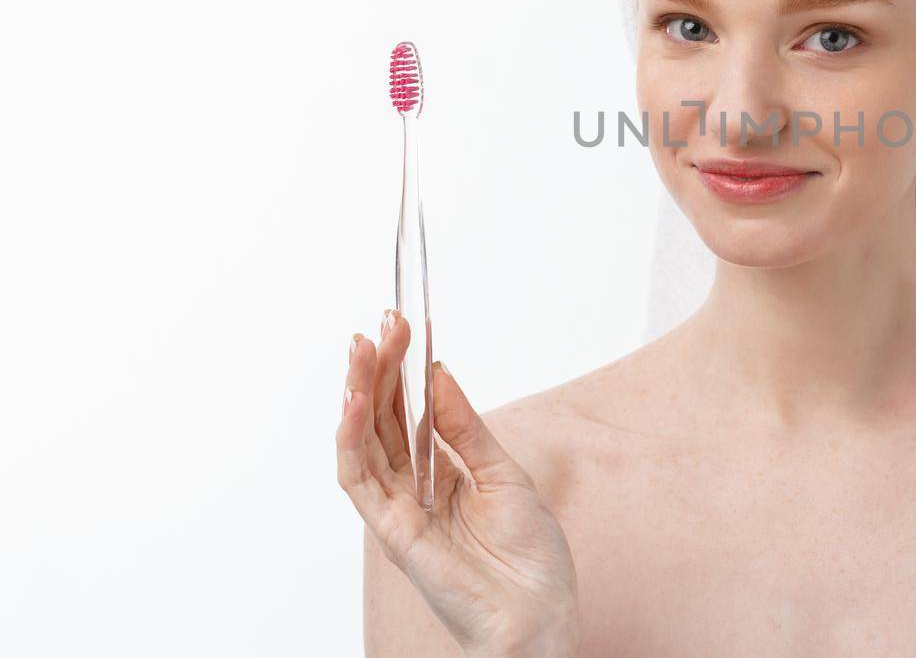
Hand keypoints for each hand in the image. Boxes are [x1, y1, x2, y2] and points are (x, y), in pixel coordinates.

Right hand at [337, 312, 578, 655]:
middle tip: (379, 323)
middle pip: (382, 421)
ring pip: (361, 443)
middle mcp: (411, 492)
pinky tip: (354, 401)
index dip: (402, 370)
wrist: (540, 615)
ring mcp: (398, 511)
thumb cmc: (530, 559)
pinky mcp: (393, 532)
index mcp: (439, 477)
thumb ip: (465, 429)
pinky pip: (360, 480)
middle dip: (378, 369)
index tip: (402, 326)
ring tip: (360, 348)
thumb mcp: (505, 475)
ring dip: (357, 393)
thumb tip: (439, 374)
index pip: (408, 414)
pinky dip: (351, 439)